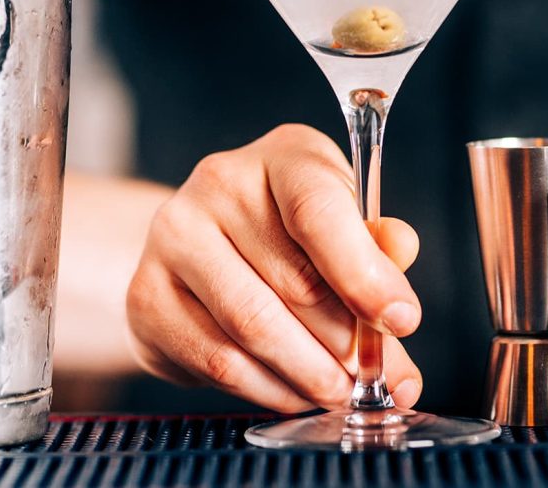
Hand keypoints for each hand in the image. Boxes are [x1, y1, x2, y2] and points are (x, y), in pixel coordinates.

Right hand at [126, 124, 422, 411]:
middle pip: (294, 280)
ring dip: (309, 374)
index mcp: (282, 156)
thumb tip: (400, 272)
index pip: (319, 211)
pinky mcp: (146, 295)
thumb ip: (377, 246)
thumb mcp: (345, 221)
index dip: (364, 273)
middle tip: (376, 378)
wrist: (204, 245)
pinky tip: (293, 391)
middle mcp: (219, 183)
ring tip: (340, 392)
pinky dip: (267, 388)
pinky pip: (217, 360)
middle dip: (346, 343)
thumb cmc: (290, 232)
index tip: (402, 320)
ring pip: (253, 327)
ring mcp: (171, 237)